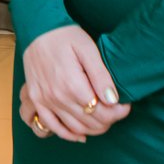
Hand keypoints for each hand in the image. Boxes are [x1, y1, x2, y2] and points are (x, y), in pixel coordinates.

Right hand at [21, 25, 129, 141]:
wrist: (38, 29)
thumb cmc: (65, 36)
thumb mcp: (88, 49)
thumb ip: (101, 76)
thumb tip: (113, 100)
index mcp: (72, 85)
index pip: (102, 112)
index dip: (118, 113)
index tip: (125, 105)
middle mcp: (57, 97)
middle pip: (90, 122)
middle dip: (109, 120)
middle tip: (117, 111)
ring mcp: (45, 100)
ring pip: (74, 128)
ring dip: (93, 128)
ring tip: (104, 119)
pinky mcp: (37, 100)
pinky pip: (51, 126)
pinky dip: (67, 134)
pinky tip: (80, 135)